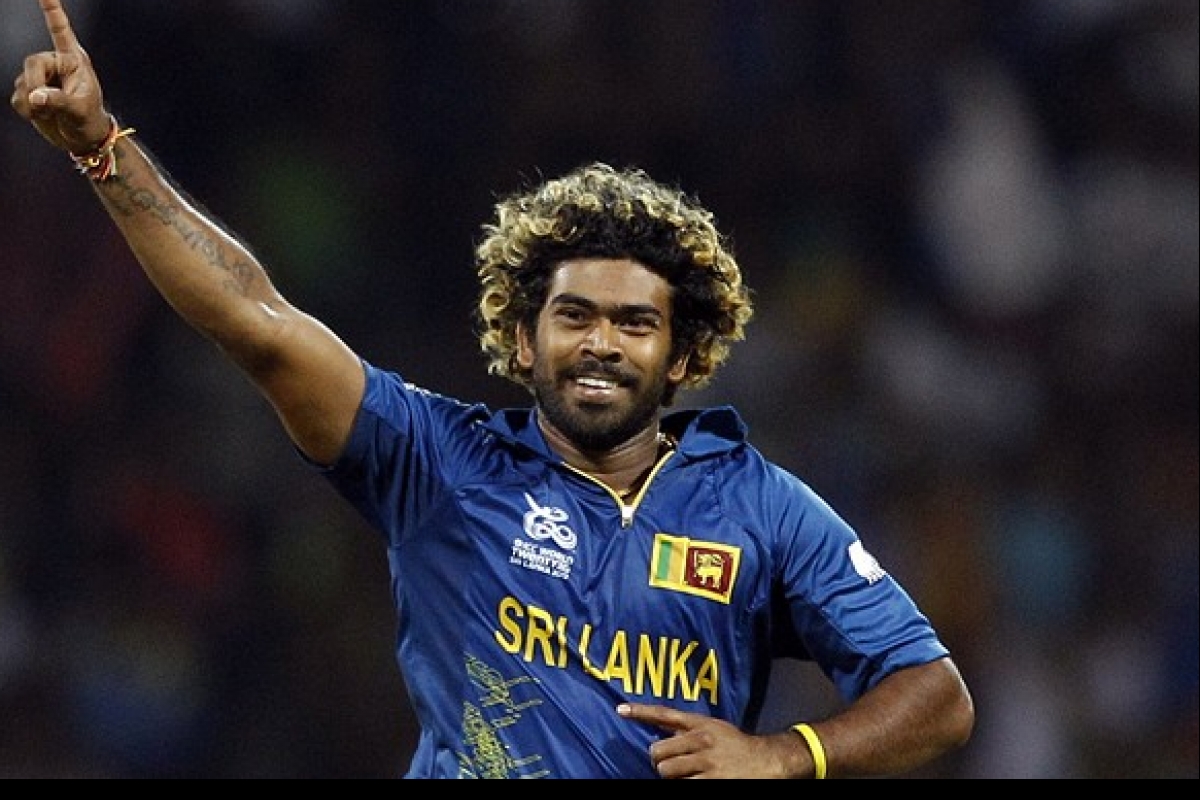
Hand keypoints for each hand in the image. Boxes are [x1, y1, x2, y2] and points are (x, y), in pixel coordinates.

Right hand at [10, 0, 110, 153]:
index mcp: (73, 60)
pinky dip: (26, 110)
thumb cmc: (88, 120)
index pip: (60, 31)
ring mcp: (40, 77)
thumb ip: (57, 101)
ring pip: (22, 83)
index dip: (52, 11)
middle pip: (31, 63)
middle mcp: (54, 63)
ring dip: (32, 104)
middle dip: (35, 86)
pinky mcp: (29, 90)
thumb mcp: (78, 110)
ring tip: (52, 114)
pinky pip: (17, 98)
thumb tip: (34, 97)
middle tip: (44, 106)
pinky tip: (41, 116)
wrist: (83, 138)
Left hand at [617, 702, 801, 778]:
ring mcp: (706, 764)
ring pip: (666, 772)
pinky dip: (683, 785)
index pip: (665, 714)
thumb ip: (685, 727)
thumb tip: (655, 724)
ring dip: (671, 777)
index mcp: (700, 724)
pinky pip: (682, 786)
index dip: (641, 712)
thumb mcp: (712, 727)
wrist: (765, 761)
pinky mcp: (711, 783)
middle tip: (671, 764)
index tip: (620, 710)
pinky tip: (694, 781)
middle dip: (660, 761)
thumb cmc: (735, 745)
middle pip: (658, 752)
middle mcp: (702, 741)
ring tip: (684, 775)